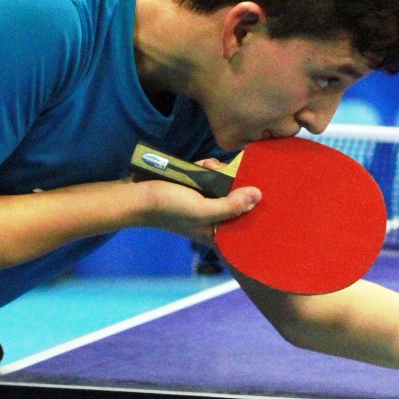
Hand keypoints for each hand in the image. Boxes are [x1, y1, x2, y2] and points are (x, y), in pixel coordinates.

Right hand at [133, 158, 259, 245]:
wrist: (137, 195)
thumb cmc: (169, 208)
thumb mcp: (202, 209)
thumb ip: (230, 205)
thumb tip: (258, 195)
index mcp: (215, 233)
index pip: (244, 225)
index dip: (254, 210)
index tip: (261, 192)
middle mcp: (213, 220)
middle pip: (237, 202)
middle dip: (233, 185)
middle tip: (225, 174)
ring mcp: (204, 204)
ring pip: (225, 186)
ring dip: (219, 173)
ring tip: (208, 168)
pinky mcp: (196, 190)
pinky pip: (211, 178)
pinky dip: (208, 170)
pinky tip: (202, 165)